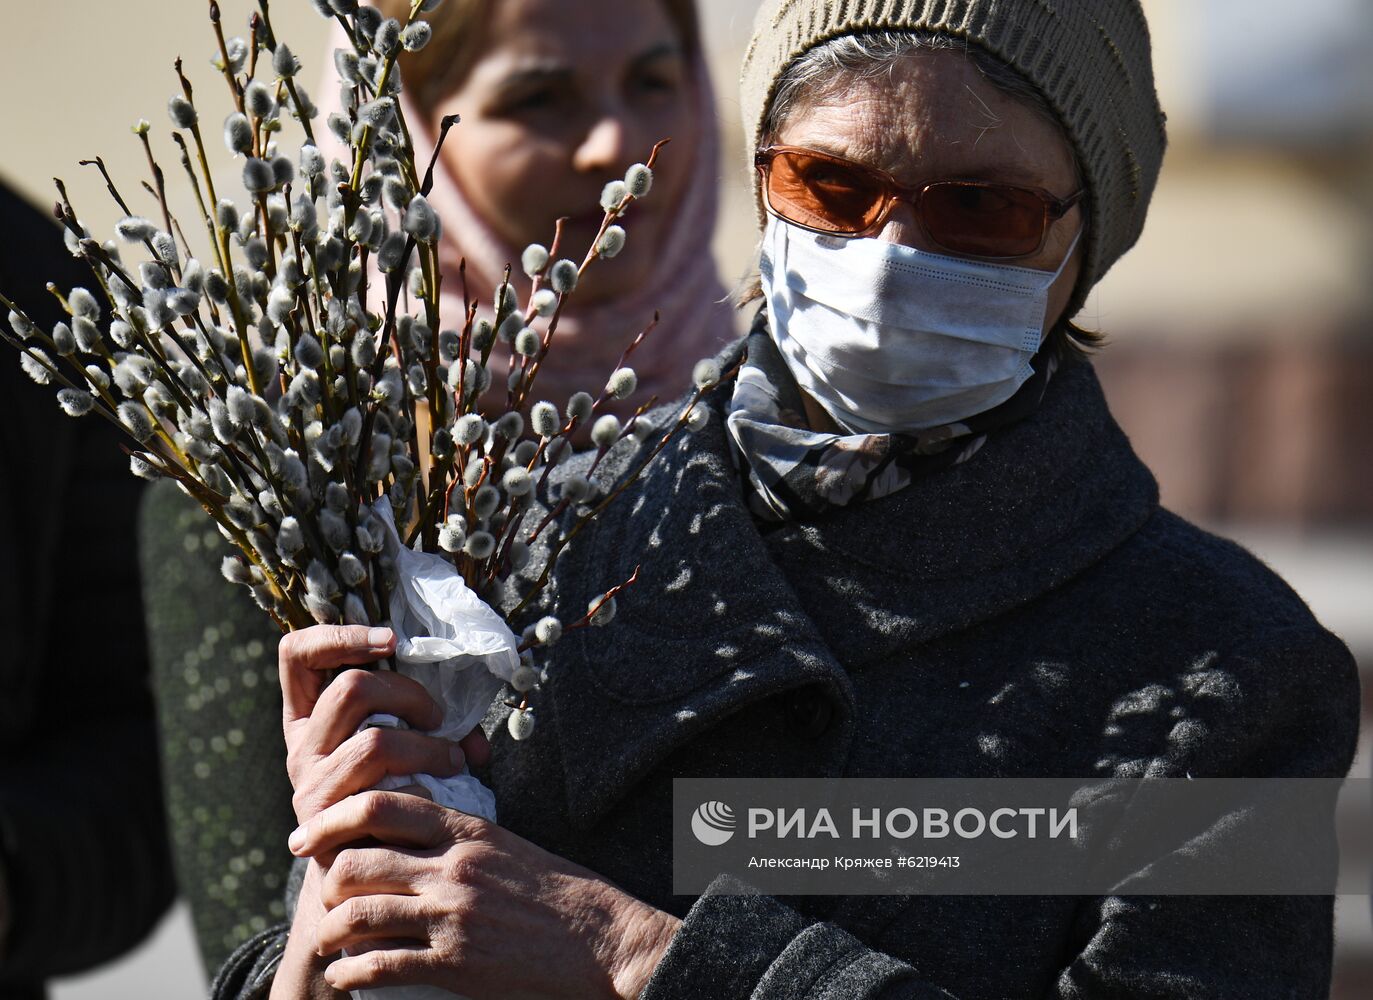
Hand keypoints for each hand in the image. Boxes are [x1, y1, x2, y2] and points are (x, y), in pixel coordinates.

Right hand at [278, 624, 491, 824]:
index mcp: (310, 716)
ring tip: (454, 758)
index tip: (391, 640)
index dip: (340, 635)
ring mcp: (312, 786)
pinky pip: (383, 789)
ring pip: (373, 740)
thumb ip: (429, 723)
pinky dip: (423, 779)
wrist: (371, 876)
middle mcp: (302, 747)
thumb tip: (477, 739)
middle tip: (438, 717)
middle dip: (410, 693)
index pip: (297, 654)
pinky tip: (441, 789)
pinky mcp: (332, 822)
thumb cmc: (397, 795)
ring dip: (427, 744)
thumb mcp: (402, 743)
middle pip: (350, 688)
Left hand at [290, 791, 682, 998]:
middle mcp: (454, 868)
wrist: (599, 937)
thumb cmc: (553, 890)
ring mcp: (452, 916)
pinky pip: (381, 964)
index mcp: (466, 830)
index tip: (306, 835)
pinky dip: (351, 970)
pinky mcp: (456, 962)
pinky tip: (347, 973)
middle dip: (326, 881)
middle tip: (318, 895)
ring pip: (359, 914)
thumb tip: (405, 833)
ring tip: (329, 939)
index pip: (383, 806)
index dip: (333, 818)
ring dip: (331, 930)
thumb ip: (456, 836)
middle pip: (358, 861)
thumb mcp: (506, 844)